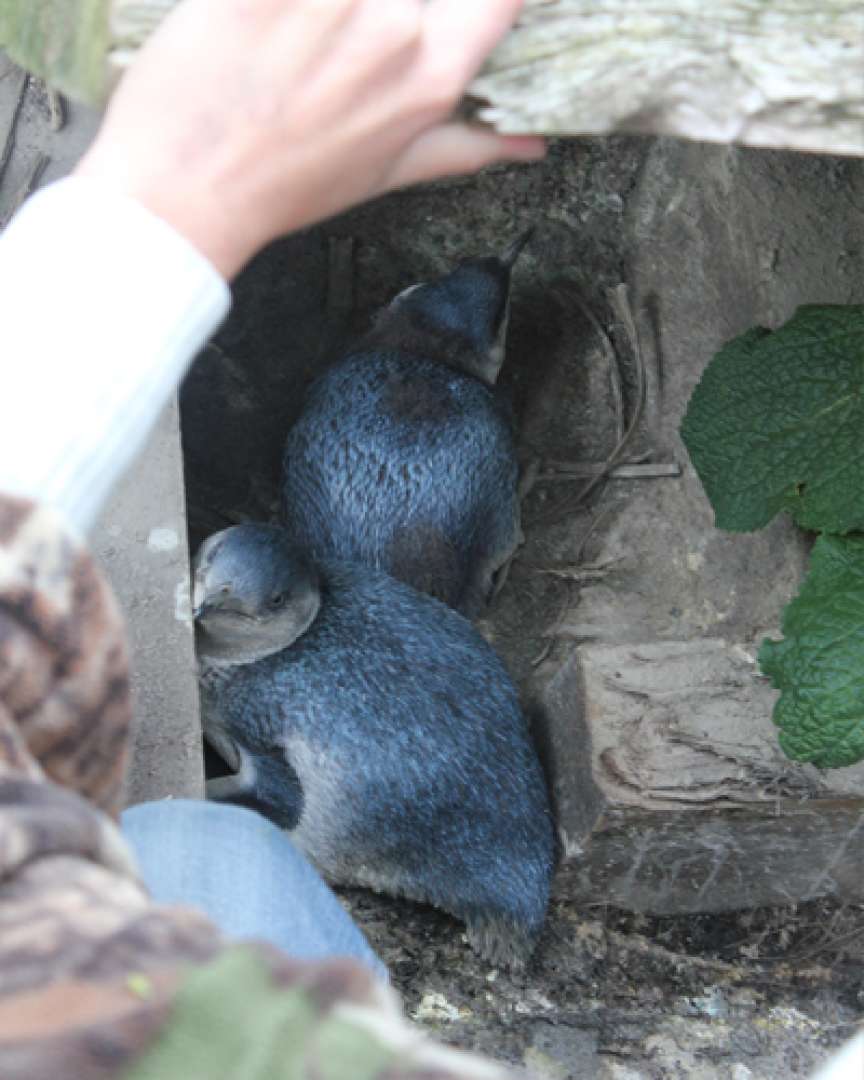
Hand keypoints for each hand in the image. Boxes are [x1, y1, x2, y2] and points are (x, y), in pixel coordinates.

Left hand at [75, 0, 544, 277]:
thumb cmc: (282, 186)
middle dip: (382, 11)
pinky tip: (269, 23)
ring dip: (331, 9)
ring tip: (300, 43)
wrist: (185, 188)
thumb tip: (530, 147)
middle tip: (334, 46)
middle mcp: (393, 28)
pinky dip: (284, 3)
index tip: (451, 13)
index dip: (488, 0)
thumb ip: (463, 148)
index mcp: (430, 77)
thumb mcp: (382, 174)